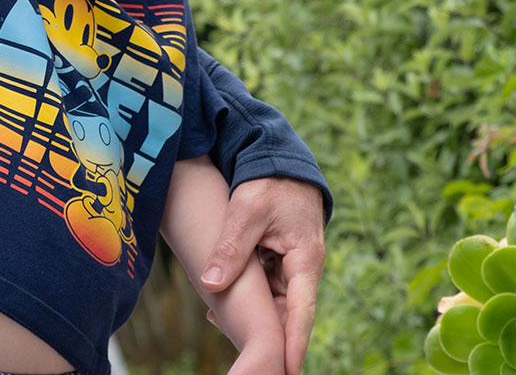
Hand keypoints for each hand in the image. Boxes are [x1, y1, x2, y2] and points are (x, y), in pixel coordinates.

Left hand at [201, 176, 326, 374]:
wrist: (278, 162)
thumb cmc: (269, 184)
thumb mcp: (247, 210)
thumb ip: (231, 247)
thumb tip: (212, 285)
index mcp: (305, 260)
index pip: (302, 310)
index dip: (293, 342)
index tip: (286, 368)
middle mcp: (302, 269)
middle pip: (286, 312)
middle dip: (269, 336)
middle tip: (250, 361)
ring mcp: (290, 267)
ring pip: (272, 302)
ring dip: (253, 317)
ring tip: (224, 334)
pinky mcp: (277, 262)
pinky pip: (263, 287)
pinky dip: (245, 298)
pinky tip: (216, 309)